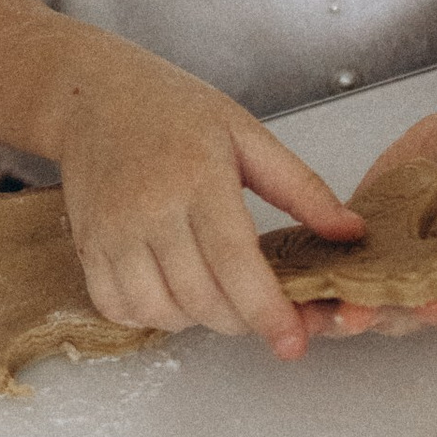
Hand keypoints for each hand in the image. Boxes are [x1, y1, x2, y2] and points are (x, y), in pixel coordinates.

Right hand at [56, 39, 363, 363]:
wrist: (92, 95)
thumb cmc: (173, 109)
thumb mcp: (246, 134)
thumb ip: (302, 188)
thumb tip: (350, 233)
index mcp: (198, 178)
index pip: (235, 262)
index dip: (267, 310)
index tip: (294, 341)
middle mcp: (150, 209)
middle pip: (202, 297)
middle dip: (242, 320)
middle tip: (263, 308)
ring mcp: (112, 232)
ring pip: (162, 311)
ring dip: (197, 319)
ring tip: (215, 290)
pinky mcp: (87, 247)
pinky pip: (118, 308)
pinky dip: (151, 315)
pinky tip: (171, 291)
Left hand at [317, 95, 436, 343]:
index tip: (434, 306)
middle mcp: (431, 281)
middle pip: (406, 314)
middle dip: (378, 314)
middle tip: (353, 310)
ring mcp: (389, 269)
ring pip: (360, 300)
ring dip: (330, 308)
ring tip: (303, 306)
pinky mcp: (355, 250)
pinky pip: (327, 270)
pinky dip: (303, 275)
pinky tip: (277, 269)